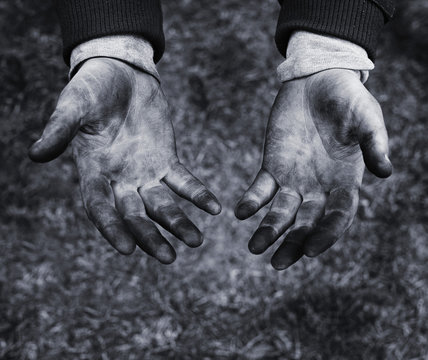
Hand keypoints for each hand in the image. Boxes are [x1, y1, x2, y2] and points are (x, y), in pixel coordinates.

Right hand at [29, 58, 220, 262]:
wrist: (121, 72)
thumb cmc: (93, 87)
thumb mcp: (74, 105)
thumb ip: (60, 129)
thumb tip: (35, 154)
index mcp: (93, 172)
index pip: (100, 207)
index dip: (111, 228)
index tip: (127, 249)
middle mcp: (119, 180)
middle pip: (135, 215)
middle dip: (151, 236)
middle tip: (169, 258)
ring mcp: (145, 173)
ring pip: (162, 205)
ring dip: (178, 223)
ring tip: (196, 241)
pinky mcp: (166, 161)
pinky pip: (183, 182)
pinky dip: (197, 194)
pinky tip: (214, 208)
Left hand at [235, 69, 391, 269]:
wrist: (318, 79)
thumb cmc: (348, 98)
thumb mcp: (367, 118)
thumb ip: (374, 143)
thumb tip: (386, 172)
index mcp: (345, 181)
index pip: (338, 216)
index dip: (326, 234)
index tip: (312, 250)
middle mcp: (319, 188)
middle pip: (306, 223)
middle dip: (293, 243)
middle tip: (277, 264)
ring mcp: (294, 179)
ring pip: (281, 212)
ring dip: (268, 230)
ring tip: (254, 248)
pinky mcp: (272, 166)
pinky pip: (261, 188)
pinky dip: (252, 200)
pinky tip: (241, 212)